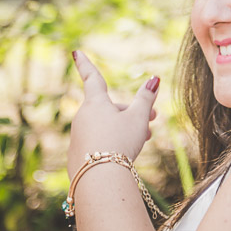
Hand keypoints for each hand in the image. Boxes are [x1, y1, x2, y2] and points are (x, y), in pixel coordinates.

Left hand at [68, 50, 159, 177]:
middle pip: (108, 108)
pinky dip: (110, 145)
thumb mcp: (138, 118)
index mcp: (96, 103)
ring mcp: (77, 136)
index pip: (92, 78)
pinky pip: (96, 143)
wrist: (99, 179)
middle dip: (129, 113)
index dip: (85, 64)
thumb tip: (154, 78)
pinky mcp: (75, 155)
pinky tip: (121, 158)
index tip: (76, 52)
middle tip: (151, 126)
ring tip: (141, 143)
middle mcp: (82, 116)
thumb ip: (145, 98)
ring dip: (123, 130)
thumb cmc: (120, 142)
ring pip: (104, 126)